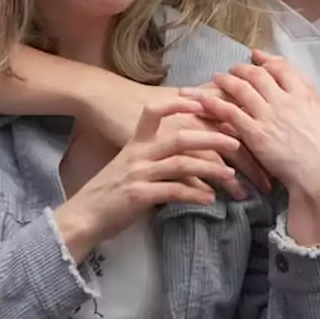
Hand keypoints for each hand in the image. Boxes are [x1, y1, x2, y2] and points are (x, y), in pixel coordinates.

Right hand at [52, 99, 240, 253]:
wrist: (83, 216)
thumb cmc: (110, 190)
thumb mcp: (130, 165)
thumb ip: (153, 155)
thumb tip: (186, 150)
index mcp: (136, 142)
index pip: (154, 112)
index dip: (177, 104)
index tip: (201, 102)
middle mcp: (138, 153)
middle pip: (180, 138)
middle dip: (211, 138)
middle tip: (236, 142)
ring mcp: (138, 173)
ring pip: (181, 164)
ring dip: (210, 169)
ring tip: (230, 176)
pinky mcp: (139, 195)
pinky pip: (174, 190)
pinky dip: (195, 194)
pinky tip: (210, 198)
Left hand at [186, 51, 319, 200]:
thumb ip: (317, 103)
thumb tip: (317, 99)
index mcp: (303, 94)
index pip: (282, 68)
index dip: (266, 59)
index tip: (256, 55)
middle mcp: (284, 100)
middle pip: (258, 75)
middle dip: (243, 69)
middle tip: (233, 68)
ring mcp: (268, 115)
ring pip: (242, 89)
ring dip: (226, 80)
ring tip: (216, 78)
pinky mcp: (255, 133)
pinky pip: (231, 113)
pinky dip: (216, 104)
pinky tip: (205, 100)